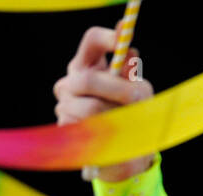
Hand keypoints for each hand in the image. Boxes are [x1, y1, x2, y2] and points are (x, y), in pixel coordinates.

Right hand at [53, 20, 155, 181]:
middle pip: (87, 79)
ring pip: (90, 108)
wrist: (124, 150)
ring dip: (113, 117)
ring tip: (124, 123)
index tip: (122, 41)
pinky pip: (86, 129)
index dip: (106, 38)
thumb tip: (130, 52)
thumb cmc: (131, 114)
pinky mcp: (65, 126)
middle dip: (114, 91)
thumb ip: (132, 74)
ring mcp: (64, 103)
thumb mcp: (138, 92)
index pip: (92, 40)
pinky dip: (105, 134)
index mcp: (90, 64)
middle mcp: (73, 80)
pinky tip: (111, 136)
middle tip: (134, 99)